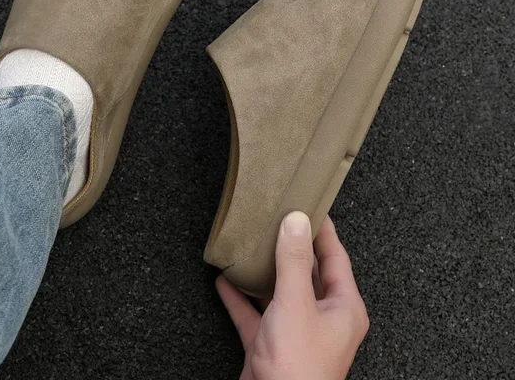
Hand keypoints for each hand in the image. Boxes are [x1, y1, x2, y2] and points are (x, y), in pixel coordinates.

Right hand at [216, 212, 368, 379]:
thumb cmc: (298, 368)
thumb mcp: (295, 304)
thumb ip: (294, 261)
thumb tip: (296, 221)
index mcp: (342, 308)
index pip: (335, 257)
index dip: (323, 229)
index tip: (310, 203)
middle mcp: (321, 318)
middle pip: (307, 271)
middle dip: (290, 246)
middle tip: (276, 217)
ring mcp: (295, 332)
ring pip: (280, 291)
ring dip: (263, 271)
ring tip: (250, 244)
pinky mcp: (271, 345)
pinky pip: (255, 313)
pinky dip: (241, 298)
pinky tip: (225, 281)